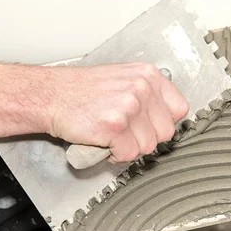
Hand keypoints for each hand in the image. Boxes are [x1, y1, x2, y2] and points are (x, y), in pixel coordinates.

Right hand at [45, 62, 188, 162]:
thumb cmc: (83, 90)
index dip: (162, 123)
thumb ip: (148, 94)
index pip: (179, 109)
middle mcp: (142, 88)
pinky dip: (114, 154)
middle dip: (145, 138)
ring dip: (128, 147)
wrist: (51, 95)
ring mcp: (129, 107)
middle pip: (165, 132)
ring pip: (148, 146)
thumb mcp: (123, 79)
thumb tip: (166, 117)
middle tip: (125, 132)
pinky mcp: (114, 127)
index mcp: (148, 75)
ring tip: (111, 134)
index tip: (149, 126)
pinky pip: (128, 155)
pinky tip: (102, 140)